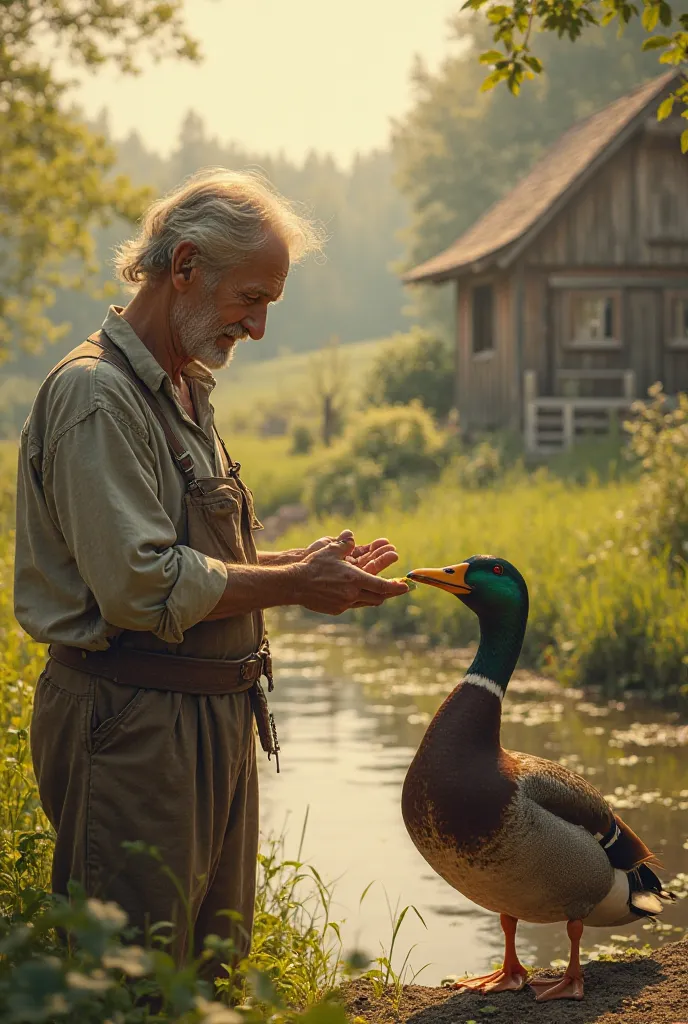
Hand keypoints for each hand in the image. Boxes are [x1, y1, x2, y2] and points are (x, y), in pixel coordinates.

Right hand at [294, 532, 408, 615]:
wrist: (295, 584)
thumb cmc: (313, 566)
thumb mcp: (330, 550)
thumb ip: (345, 544)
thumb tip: (353, 537)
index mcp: (354, 579)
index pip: (382, 586)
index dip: (396, 587)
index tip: (406, 586)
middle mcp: (352, 594)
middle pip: (378, 597)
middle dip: (389, 593)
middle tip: (397, 588)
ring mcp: (344, 604)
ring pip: (367, 602)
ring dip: (375, 596)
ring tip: (380, 590)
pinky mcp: (336, 610)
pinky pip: (354, 605)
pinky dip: (359, 599)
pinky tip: (358, 593)